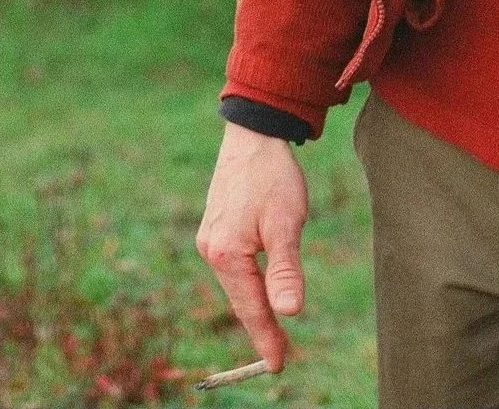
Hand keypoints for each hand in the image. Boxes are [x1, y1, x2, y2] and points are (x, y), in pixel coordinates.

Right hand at [195, 123, 308, 369]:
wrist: (253, 133)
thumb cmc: (272, 177)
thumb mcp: (286, 225)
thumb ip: (285, 271)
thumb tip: (289, 313)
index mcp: (226, 253)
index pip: (251, 308)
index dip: (267, 338)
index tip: (279, 365)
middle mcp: (210, 249)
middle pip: (240, 299)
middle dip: (260, 327)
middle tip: (279, 356)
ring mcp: (209, 237)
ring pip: (236, 284)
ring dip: (254, 305)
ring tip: (273, 331)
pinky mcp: (215, 227)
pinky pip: (232, 267)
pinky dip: (247, 285)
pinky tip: (259, 292)